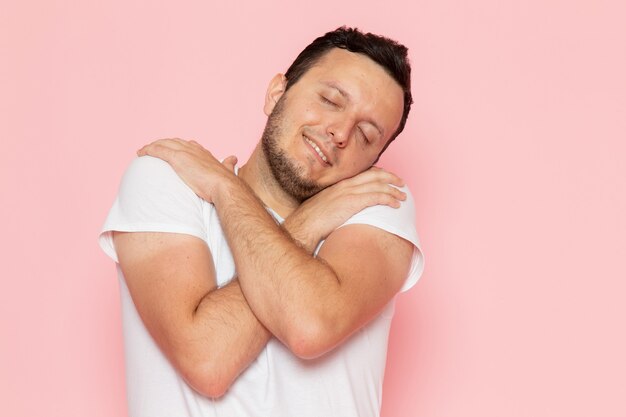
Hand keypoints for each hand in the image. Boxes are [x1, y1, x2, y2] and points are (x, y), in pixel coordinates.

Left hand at [137, 138, 237, 203]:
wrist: (223, 186)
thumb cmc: (225, 183)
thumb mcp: (227, 169)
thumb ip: (228, 163)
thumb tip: (233, 158)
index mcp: (203, 152)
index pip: (188, 144)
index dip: (178, 145)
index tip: (173, 148)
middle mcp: (193, 148)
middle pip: (173, 141)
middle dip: (163, 144)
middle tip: (153, 149)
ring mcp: (184, 152)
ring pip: (163, 143)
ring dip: (152, 146)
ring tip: (144, 151)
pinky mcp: (177, 158)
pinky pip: (157, 150)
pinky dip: (148, 150)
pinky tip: (141, 153)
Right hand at [283, 166, 405, 252]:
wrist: (303, 226)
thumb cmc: (309, 222)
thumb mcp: (323, 209)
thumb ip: (335, 206)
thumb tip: (343, 212)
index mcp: (338, 185)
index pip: (363, 174)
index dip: (378, 175)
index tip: (387, 179)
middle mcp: (345, 185)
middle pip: (374, 175)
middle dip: (391, 178)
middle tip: (401, 183)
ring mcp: (349, 192)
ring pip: (378, 185)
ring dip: (394, 190)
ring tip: (403, 196)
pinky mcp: (352, 202)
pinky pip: (376, 197)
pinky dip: (389, 199)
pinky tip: (396, 205)